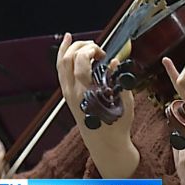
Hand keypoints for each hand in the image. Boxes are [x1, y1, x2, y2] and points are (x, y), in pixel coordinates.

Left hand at [57, 33, 137, 176]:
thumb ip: (118, 80)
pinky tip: (68, 49)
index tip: (104, 54)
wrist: (106, 144)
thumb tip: (114, 62)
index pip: (80, 62)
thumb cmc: (116, 125)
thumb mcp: (124, 101)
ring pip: (60, 64)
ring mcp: (68, 94)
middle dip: (81, 46)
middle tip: (96, 47)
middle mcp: (73, 92)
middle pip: (67, 59)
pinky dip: (63, 58)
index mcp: (87, 93)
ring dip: (69, 49)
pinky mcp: (68, 96)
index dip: (91, 50)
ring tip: (78, 40)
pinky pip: (61, 72)